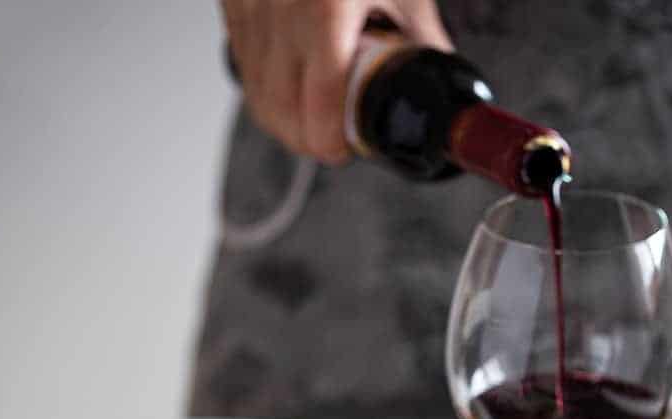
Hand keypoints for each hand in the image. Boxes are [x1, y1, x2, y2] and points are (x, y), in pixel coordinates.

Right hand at [222, 0, 451, 163]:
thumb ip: (420, 43)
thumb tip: (438, 96)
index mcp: (327, 7)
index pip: (318, 103)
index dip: (328, 140)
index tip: (343, 150)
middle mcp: (280, 5)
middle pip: (279, 108)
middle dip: (304, 138)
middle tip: (329, 144)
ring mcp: (250, 3)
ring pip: (254, 90)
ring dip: (280, 119)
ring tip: (309, 124)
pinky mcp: (232, 1)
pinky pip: (242, 61)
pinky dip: (261, 86)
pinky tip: (284, 90)